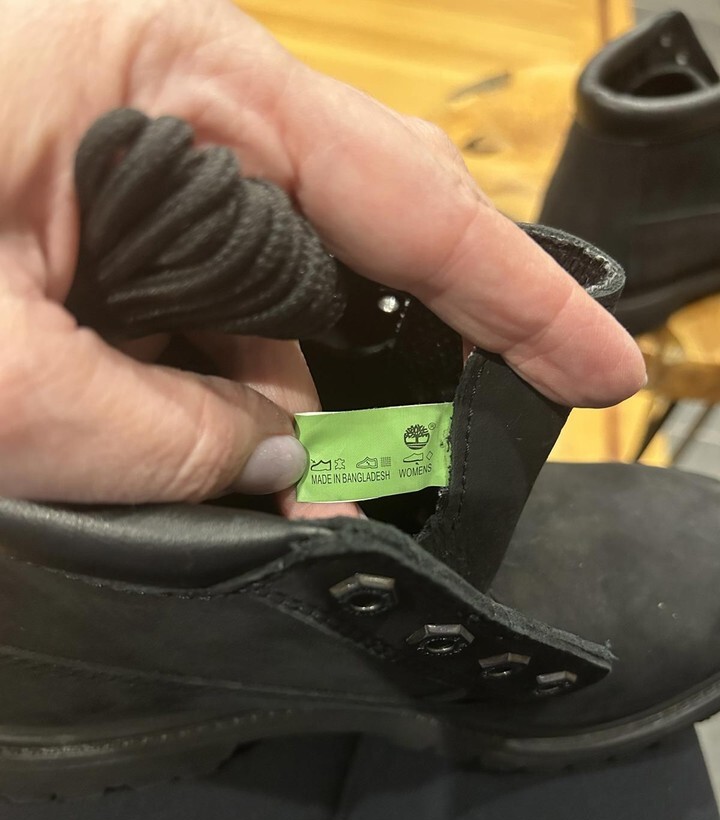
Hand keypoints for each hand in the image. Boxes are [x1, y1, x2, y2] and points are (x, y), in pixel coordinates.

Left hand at [0, 0, 644, 511]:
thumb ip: (167, 429)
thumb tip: (286, 461)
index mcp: (169, 76)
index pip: (403, 200)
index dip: (518, 298)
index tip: (601, 369)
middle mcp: (166, 104)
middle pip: (342, 252)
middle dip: (372, 373)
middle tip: (383, 475)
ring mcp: (130, 163)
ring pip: (258, 304)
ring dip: (254, 401)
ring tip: (193, 458)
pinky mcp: (91, 217)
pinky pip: (191, 315)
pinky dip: (195, 392)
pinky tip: (161, 433)